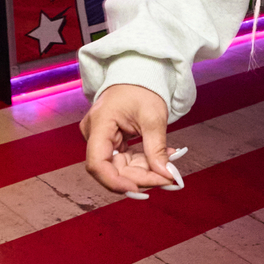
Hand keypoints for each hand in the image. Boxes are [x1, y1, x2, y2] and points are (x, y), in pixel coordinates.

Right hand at [82, 83, 180, 197]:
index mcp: (99, 123)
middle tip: (168, 180)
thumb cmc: (143, 87)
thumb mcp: (153, 117)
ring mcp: (102, 139)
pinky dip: (144, 164)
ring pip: (120, 168)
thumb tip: (165, 175)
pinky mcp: (111, 142)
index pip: (97, 163)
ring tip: (169, 171)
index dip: (115, 182)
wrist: (139, 73)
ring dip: (145, 173)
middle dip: (140, 178)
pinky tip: (162, 162)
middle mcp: (94, 134)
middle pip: (112, 169)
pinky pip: (125, 161)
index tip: (139, 190)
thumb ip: (157, 148)